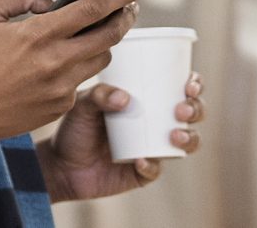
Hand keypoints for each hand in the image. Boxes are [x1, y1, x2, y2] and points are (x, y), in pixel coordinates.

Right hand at [0, 0, 149, 183]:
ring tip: (99, 30)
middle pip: (111, 34)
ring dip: (105, 42)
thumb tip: (53, 1)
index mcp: (38, 34)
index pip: (95, 8)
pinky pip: (83, 80)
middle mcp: (55, 61)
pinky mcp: (61, 106)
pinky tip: (68, 59)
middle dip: (127, 16)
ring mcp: (61, 87)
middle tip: (132, 6)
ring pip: (102, 58)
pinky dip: (80, 65)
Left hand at [40, 73, 206, 200]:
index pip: (181, 88)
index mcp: (149, 101)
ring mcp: (153, 149)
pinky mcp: (142, 173)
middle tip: (182, 110)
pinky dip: (151, 165)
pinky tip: (141, 160)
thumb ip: (99, 95)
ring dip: (190, 138)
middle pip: (193, 114)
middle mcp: (158, 124)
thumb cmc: (76, 128)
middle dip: (196, 110)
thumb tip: (124, 98)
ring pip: (187, 143)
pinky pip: (155, 170)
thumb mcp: (83, 104)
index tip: (190, 84)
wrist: (60, 165)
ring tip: (175, 135)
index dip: (195, 84)